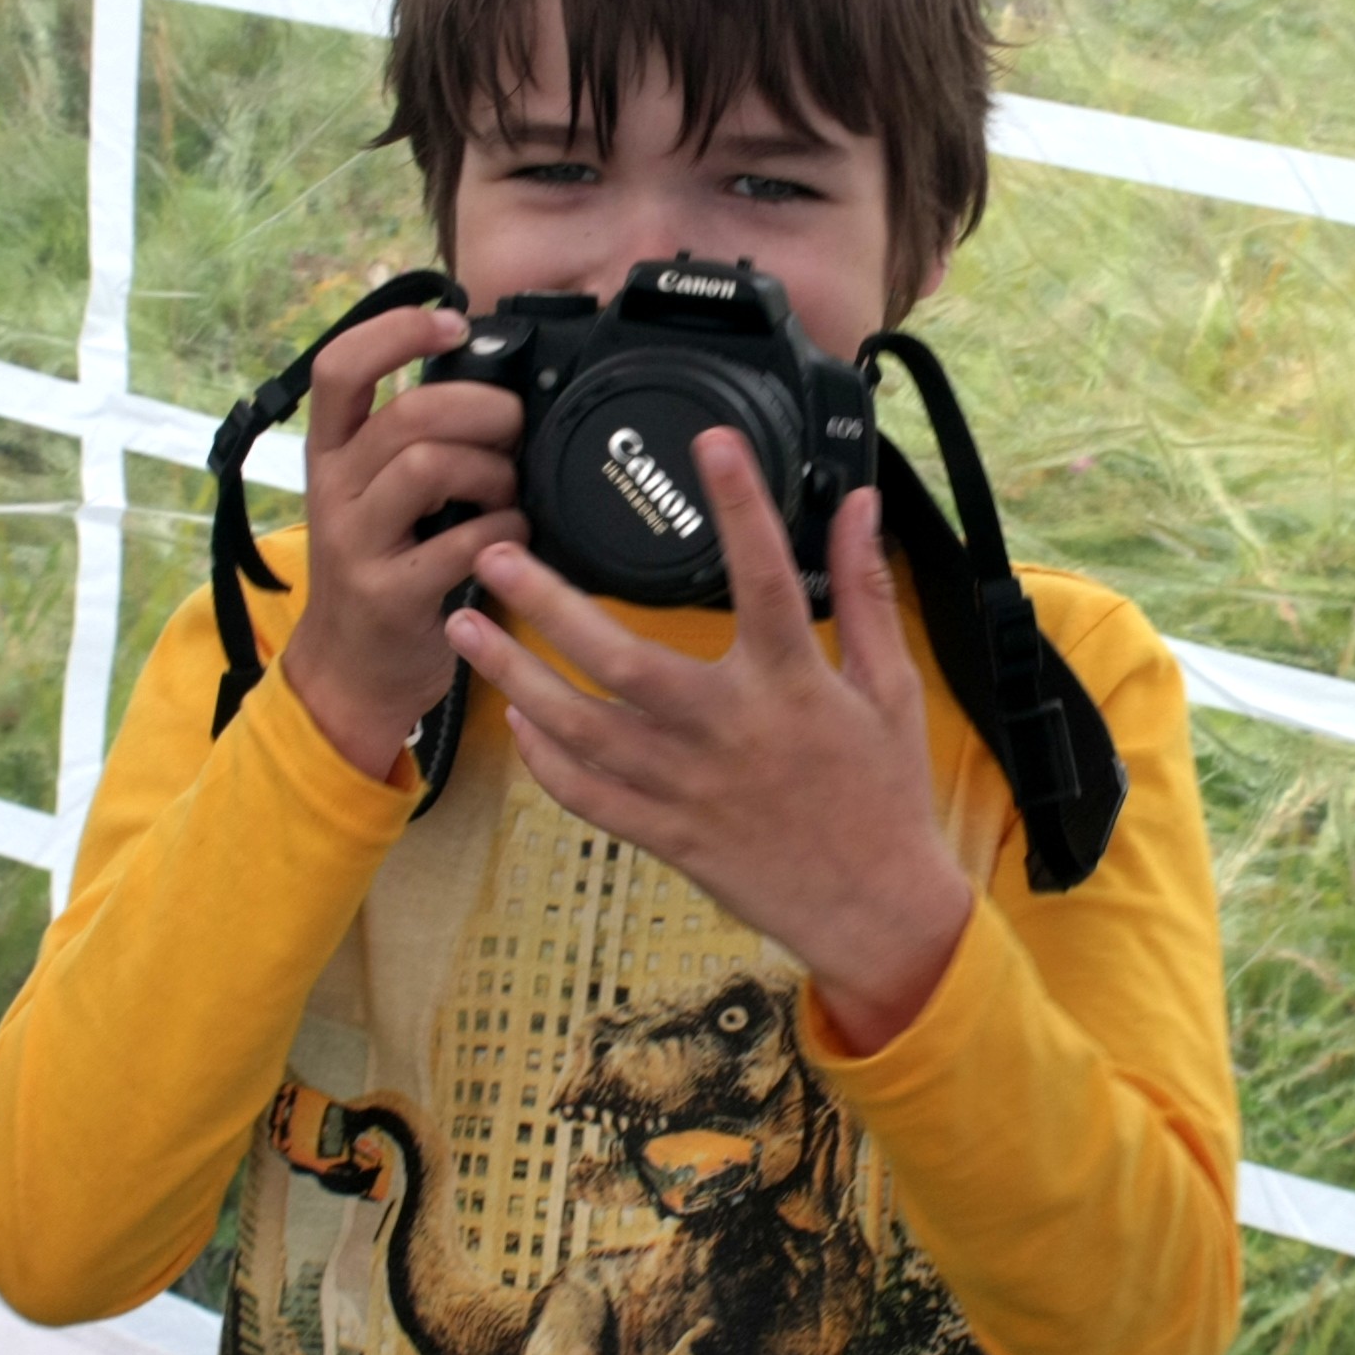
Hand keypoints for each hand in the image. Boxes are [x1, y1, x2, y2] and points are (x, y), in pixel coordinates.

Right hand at [280, 302, 526, 779]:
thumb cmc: (383, 566)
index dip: (396, 332)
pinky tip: (511, 538)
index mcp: (330, 452)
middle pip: (408, 414)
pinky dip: (504, 531)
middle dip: (482, 410)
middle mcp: (334, 489)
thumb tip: (496, 383)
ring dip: (493, 472)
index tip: (451, 324)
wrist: (349, 672)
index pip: (340, 367)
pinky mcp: (390, 594)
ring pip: (429, 467)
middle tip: (513, 430)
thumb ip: (415, 441)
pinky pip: (461, 543)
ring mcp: (357, 543)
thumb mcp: (378, 494)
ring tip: (509, 491)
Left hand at [447, 434, 973, 1052]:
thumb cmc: (885, 793)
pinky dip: (545, 759)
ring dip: (517, 677)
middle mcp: (730, 731)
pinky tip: (515, 719)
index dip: (740, 507)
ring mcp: (688, 787)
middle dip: (549, 605)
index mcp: (794, 684)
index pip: (765, 579)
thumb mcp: (891, 687)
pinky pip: (588, 796)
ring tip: (464, 628)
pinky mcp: (667, 834)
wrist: (876, 912)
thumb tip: (862, 505)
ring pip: (582, 730)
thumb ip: (866, 591)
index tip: (710, 443)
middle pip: (623, 659)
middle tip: (494, 553)